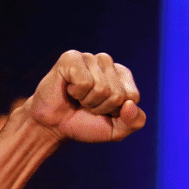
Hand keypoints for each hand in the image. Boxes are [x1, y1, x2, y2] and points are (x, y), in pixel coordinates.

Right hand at [25, 50, 146, 142]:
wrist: (53, 126)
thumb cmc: (85, 123)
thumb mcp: (116, 130)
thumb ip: (134, 122)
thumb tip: (130, 104)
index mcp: (122, 75)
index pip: (133, 97)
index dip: (117, 112)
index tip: (103, 111)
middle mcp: (107, 62)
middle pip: (118, 94)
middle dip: (102, 108)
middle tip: (87, 106)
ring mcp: (89, 58)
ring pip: (102, 88)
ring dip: (89, 101)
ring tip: (78, 98)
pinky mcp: (71, 58)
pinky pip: (85, 82)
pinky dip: (77, 93)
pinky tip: (69, 89)